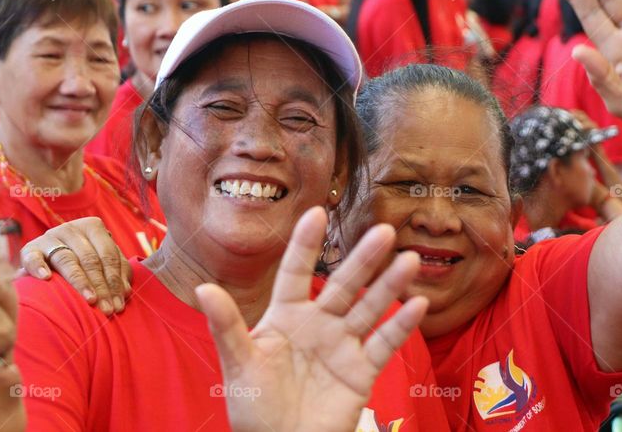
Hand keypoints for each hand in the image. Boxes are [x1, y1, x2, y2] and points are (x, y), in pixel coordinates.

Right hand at [20, 217, 130, 315]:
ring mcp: (49, 237)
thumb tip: (125, 292)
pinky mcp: (29, 249)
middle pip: (90, 259)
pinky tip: (46, 278)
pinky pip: (33, 257)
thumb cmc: (85, 263)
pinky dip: (38, 266)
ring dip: (80, 282)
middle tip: (107, 309)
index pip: (109, 255)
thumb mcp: (104, 263)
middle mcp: (71, 229)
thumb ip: (117, 274)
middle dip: (102, 287)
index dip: (116, 281)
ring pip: (67, 260)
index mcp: (93, 227)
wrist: (48, 260)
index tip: (119, 304)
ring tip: (90, 299)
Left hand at [196, 207, 427, 431]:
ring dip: (390, 285)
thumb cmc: (253, 410)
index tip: (317, 212)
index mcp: (285, 317)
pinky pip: (384, 344)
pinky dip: (402, 326)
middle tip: (384, 231)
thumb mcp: (238, 366)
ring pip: (370, 309)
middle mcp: (317, 325)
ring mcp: (342, 346)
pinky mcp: (361, 371)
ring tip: (409, 260)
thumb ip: (226, 327)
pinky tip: (418, 304)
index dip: (306, 245)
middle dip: (363, 259)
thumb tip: (203, 289)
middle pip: (344, 286)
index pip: (296, 273)